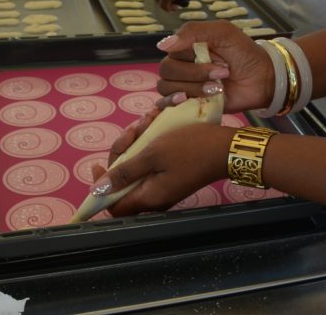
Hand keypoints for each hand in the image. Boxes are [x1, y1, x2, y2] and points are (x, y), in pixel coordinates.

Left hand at [89, 109, 230, 216]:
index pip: (113, 205)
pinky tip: (156, 124)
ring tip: (149, 119)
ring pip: (138, 166)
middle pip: (124, 180)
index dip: (101, 188)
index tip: (99, 165)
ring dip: (138, 142)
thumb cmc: (190, 148)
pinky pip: (152, 162)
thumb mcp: (153, 154)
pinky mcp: (173, 174)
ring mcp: (165, 185)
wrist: (226, 146)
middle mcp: (155, 196)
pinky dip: (150, 144)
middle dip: (123, 151)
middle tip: (134, 130)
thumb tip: (99, 189)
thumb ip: (125, 172)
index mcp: (148, 197)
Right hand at [155, 21, 274, 113]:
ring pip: (167, 88)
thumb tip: (161, 45)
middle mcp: (182, 66)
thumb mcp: (222, 32)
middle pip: (167, 71)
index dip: (191, 57)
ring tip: (218, 88)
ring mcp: (185, 86)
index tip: (219, 58)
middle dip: (195, 73)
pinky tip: (184, 100)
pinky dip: (170, 103)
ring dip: (193, 88)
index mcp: (187, 48)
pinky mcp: (190, 105)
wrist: (262, 79)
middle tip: (223, 73)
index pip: (171, 52)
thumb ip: (193, 32)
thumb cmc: (244, 53)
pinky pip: (165, 106)